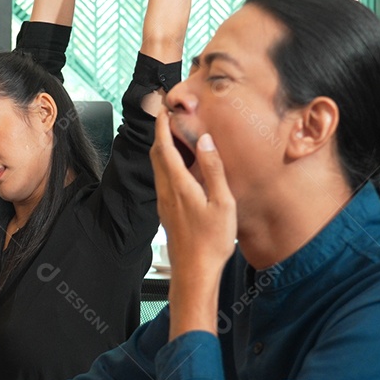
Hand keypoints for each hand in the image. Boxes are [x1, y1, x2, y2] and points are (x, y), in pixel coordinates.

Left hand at [150, 108, 235, 338]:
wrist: (194, 272)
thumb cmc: (211, 241)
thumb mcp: (222, 202)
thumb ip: (213, 169)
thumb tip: (205, 140)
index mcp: (178, 184)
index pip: (164, 146)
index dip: (163, 125)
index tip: (164, 107)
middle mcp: (165, 191)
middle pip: (156, 154)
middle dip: (161, 133)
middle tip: (170, 116)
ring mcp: (164, 202)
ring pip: (158, 167)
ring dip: (164, 148)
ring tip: (177, 136)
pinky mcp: (167, 211)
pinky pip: (163, 179)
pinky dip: (168, 164)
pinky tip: (182, 166)